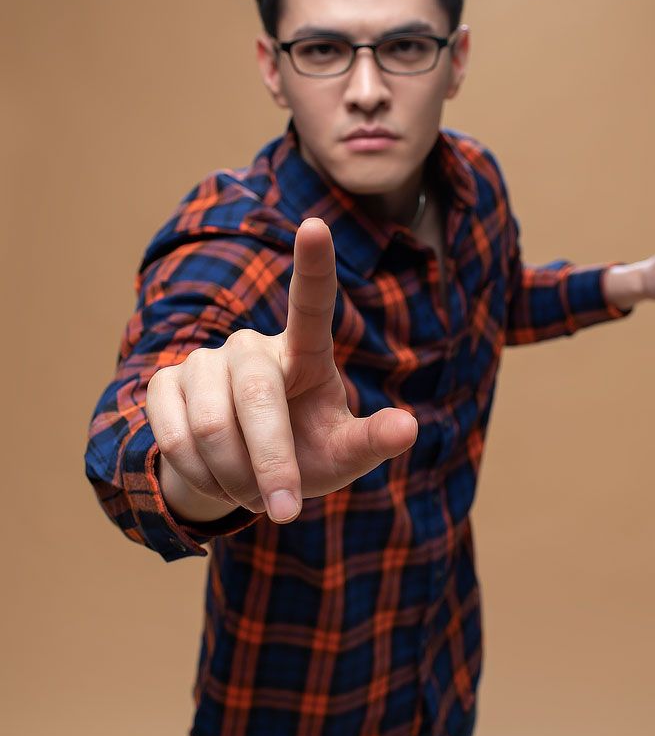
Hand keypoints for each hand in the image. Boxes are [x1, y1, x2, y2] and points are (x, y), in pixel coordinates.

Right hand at [146, 217, 417, 523]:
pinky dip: (200, 477)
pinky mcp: (164, 384)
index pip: (310, 302)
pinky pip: (174, 437)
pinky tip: (217, 481)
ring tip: (254, 494)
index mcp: (304, 352)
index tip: (315, 225)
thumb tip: (408, 428)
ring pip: (211, 427)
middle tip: (285, 511)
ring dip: (235, 478)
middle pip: (256, 399)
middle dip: (271, 464)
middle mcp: (251, 345)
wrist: (241, 474)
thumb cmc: (307, 452)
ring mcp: (203, 362)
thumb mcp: (344, 453)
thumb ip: (373, 441)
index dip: (313, 265)